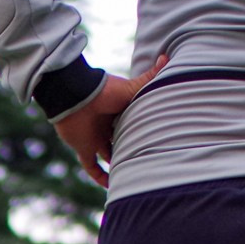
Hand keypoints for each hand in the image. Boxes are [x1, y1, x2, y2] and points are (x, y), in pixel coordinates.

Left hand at [55, 55, 167, 188]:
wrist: (77, 97)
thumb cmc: (105, 91)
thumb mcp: (132, 88)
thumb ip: (150, 76)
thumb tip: (168, 57)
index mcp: (120, 112)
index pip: (134, 124)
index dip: (144, 132)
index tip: (159, 142)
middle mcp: (108, 126)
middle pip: (122, 141)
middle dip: (131, 150)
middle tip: (148, 162)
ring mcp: (95, 137)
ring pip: (108, 155)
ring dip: (117, 165)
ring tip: (133, 176)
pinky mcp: (83, 147)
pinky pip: (91, 167)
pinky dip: (99, 177)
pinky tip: (110, 187)